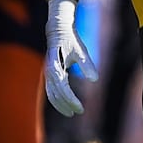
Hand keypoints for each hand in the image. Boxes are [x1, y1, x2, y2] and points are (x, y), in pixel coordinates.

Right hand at [44, 0, 97, 115]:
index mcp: (55, 66)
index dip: (71, 100)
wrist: (58, 30)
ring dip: (61, 104)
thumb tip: (94, 80)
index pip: (63, 89)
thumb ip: (87, 65)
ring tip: (72, 112)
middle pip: (55, 94)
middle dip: (67, 105)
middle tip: (79, 112)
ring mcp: (48, 73)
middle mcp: (49, 72)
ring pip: (51, 94)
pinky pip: (51, 90)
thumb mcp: (81, 51)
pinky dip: (58, 99)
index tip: (81, 108)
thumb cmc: (71, 40)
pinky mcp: (50, 74)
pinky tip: (66, 104)